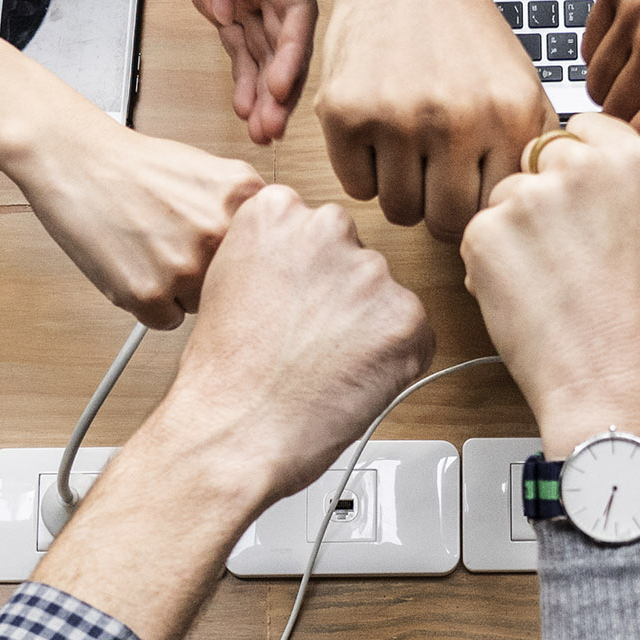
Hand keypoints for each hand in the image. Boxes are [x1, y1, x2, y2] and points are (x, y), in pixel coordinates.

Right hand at [8, 112, 263, 327]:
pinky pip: (166, 321)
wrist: (76, 160)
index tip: (228, 255)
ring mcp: (185, 267)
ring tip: (151, 249)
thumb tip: (282, 259)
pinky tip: (134, 265)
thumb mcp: (215, 174)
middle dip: (213, 275)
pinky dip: (150, 304)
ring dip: (180, 291)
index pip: (269, 258)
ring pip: (203, 307)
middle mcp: (220, 233)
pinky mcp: (149, 295)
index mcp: (245, 199)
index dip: (244, 260)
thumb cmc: (140, 168)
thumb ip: (250, 215)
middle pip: (238, 286)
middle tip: (177, 245)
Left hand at [125, 0, 316, 142]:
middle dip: (282, 85)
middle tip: (272, 125)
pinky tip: (246, 111)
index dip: (292, 50)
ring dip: (265, 93)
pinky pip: (240, 48)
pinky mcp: (223, 2)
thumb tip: (223, 4)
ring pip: (264, 51)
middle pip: (285, 39)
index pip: (295, 6)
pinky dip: (245, 80)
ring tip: (261, 133)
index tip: (279, 85)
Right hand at [167, 185, 435, 501]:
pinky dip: (394, 363)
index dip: (307, 278)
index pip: (317, 230)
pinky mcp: (406, 317)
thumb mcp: (230, 282)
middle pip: (355, 259)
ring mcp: (371, 272)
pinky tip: (350, 381)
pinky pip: (414, 337)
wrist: (235, 429)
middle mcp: (328, 228)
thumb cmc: (224, 373)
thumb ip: (276, 257)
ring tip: (324, 368)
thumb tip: (310, 269)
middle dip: (342, 298)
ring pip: (385, 298)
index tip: (294, 305)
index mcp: (276, 210)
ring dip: (368, 330)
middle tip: (310, 342)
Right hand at [317, 0, 555, 241]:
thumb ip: (533, 150)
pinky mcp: (346, 113)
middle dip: (440, 208)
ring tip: (408, 152)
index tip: (470, 191)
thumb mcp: (522, 86)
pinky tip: (377, 136)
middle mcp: (456, 121)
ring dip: (402, 191)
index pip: (494, 212)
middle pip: (445, 223)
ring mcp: (396, 118)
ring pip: (399, 210)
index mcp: (509, 118)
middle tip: (436, 178)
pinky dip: (365, 171)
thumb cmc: (467, 36)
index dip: (480, 208)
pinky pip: (356, 187)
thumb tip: (535, 212)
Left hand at [459, 114, 639, 458]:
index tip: (579, 206)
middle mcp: (581, 164)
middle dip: (537, 201)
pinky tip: (525, 299)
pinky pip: (475, 236)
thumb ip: (603, 184)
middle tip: (565, 258)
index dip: (570, 173)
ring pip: (500, 200)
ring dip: (510, 236)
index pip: (577, 131)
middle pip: (533, 160)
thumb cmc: (628, 320)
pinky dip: (488, 267)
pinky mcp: (486, 231)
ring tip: (550, 286)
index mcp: (632, 156)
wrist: (609, 379)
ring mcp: (530, 195)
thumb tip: (555, 166)